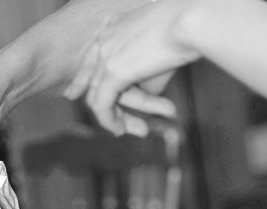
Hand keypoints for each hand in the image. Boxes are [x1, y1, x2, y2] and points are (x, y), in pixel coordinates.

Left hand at [65, 0, 199, 135]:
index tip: (73, 93)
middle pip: (93, 77)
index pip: (92, 56)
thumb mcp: (163, 54)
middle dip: (100, 103)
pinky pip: (102, 104)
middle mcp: (106, 37)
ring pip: (97, 93)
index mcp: (116, 26)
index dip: (82, 77)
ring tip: (120, 131)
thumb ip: (149, 74)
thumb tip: (147, 96)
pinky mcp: (113, 71)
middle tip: (108, 121)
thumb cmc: (188, 33)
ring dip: (110, 117)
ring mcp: (107, 53)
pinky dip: (108, 121)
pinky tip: (119, 131)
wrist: (193, 19)